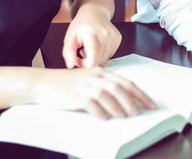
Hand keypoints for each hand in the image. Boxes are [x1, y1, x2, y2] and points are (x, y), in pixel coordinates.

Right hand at [32, 67, 155, 119]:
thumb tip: (122, 101)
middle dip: (133, 101)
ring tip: (125, 117)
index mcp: (100, 72)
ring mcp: (85, 86)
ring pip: (108, 95)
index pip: (126, 82)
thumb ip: (103, 86)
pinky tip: (105, 118)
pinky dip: (100, 111)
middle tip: (140, 113)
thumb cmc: (65, 84)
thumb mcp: (87, 80)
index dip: (140, 93)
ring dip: (119, 107)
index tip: (150, 104)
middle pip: (120, 88)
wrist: (41, 83)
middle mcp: (95, 77)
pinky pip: (92, 104)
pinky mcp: (76, 96)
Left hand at [62, 15, 121, 67]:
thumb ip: (68, 52)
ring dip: (95, 58)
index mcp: (92, 35)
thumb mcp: (69, 37)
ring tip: (90, 47)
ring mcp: (114, 38)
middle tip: (82, 52)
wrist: (95, 12)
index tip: (78, 59)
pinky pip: (109, 55)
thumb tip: (71, 66)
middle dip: (88, 61)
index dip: (84, 65)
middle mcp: (106, 36)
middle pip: (98, 62)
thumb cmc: (81, 24)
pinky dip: (102, 53)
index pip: (92, 61)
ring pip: (104, 60)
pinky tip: (98, 44)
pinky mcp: (118, 39)